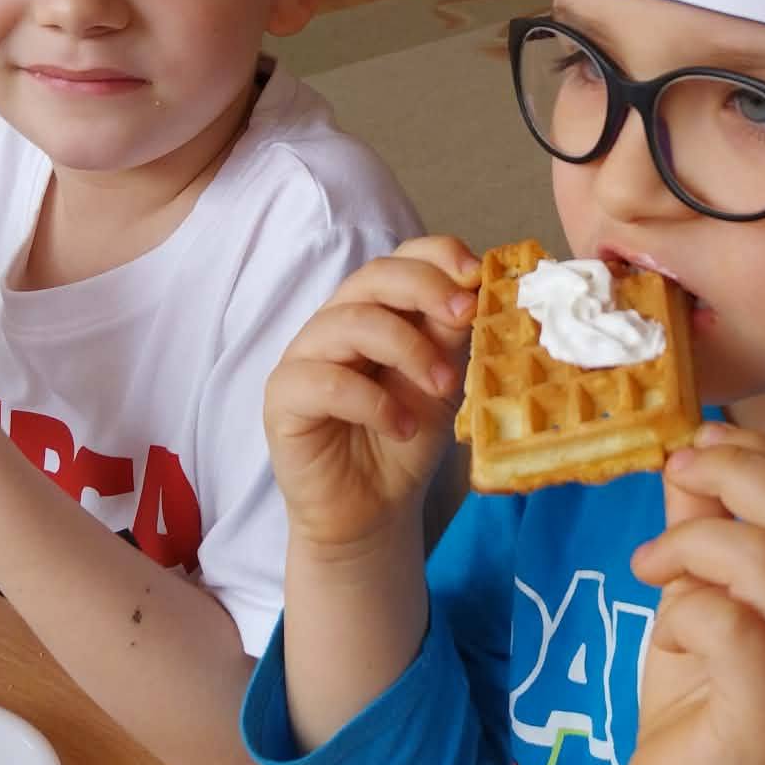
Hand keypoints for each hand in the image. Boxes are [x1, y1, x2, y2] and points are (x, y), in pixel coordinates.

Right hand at [263, 236, 478, 557]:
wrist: (372, 508)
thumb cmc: (404, 436)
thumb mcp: (441, 381)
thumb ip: (450, 335)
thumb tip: (481, 290)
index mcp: (377, 308)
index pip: (401, 258)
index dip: (437, 256)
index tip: (476, 275)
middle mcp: (337, 320)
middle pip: (374, 277)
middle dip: (426, 290)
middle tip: (464, 317)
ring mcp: (305, 355)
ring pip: (351, 322)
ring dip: (408, 350)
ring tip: (442, 388)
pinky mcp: (283, 396)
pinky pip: (325, 381)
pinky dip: (373, 401)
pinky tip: (401, 426)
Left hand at [623, 422, 764, 764]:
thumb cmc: (701, 703)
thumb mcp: (693, 595)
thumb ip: (699, 528)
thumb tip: (686, 453)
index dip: (752, 450)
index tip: (695, 438)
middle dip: (730, 471)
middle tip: (674, 473)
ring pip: (762, 558)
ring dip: (690, 543)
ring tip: (650, 566)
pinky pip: (730, 624)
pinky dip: (685, 609)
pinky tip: (666, 631)